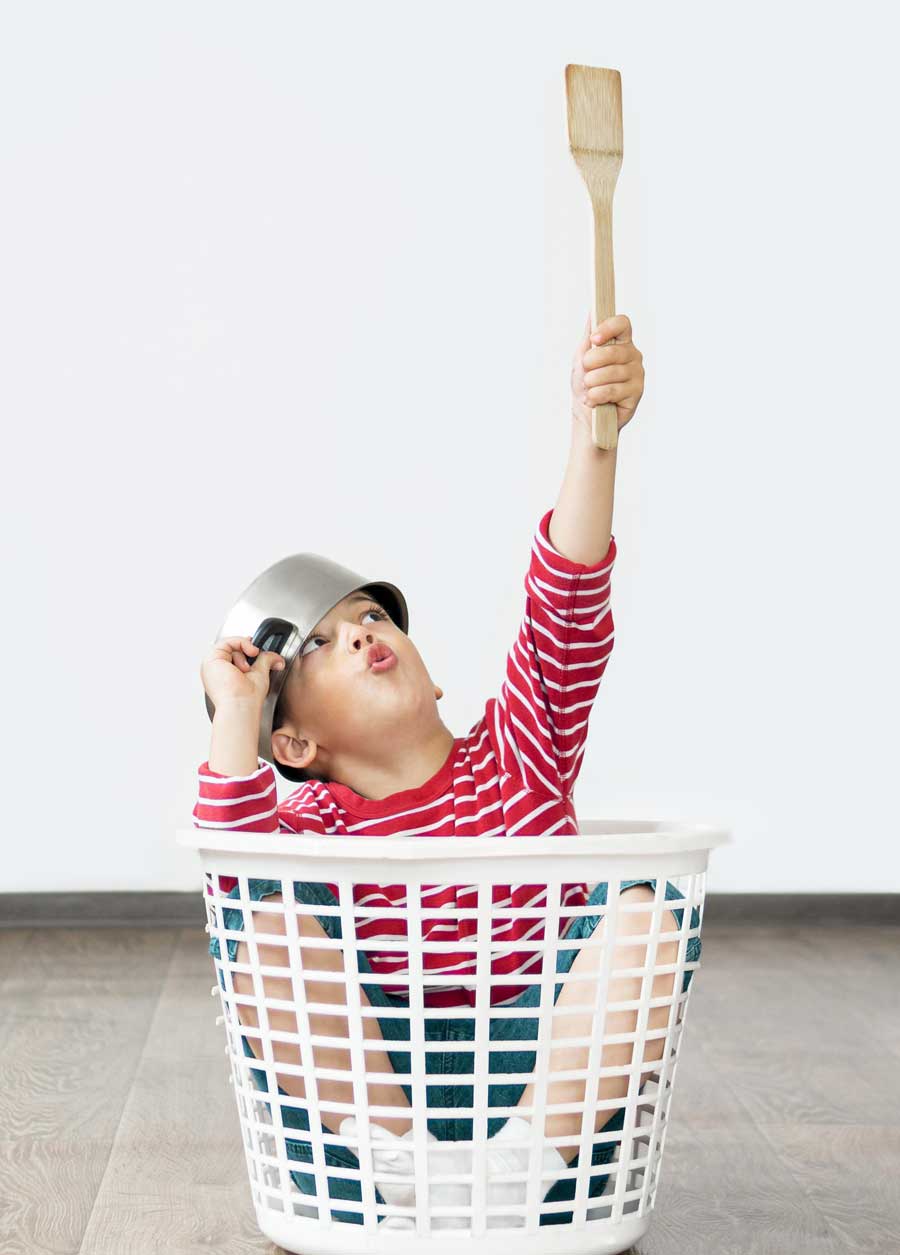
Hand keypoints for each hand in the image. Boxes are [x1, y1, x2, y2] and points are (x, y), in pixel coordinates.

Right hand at [200, 636, 285, 709]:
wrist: (241, 705)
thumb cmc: (247, 698)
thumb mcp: (260, 674)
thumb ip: (265, 661)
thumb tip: (276, 659)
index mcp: (224, 675)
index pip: (232, 654)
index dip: (243, 647)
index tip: (256, 650)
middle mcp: (216, 671)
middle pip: (230, 648)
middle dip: (245, 649)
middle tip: (255, 653)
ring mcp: (212, 665)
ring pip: (229, 645)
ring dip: (243, 650)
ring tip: (248, 666)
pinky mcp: (212, 659)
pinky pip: (227, 642)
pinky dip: (241, 643)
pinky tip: (251, 652)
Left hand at [570, 312, 643, 437]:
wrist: (586, 414)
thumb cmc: (585, 384)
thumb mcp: (582, 357)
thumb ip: (589, 335)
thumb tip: (593, 311)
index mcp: (622, 343)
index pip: (622, 324)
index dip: (607, 329)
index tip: (593, 340)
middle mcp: (633, 355)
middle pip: (613, 351)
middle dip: (591, 364)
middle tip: (586, 373)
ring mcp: (637, 374)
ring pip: (610, 372)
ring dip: (591, 383)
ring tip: (590, 389)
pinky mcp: (637, 393)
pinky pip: (612, 390)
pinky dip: (596, 396)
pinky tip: (596, 400)